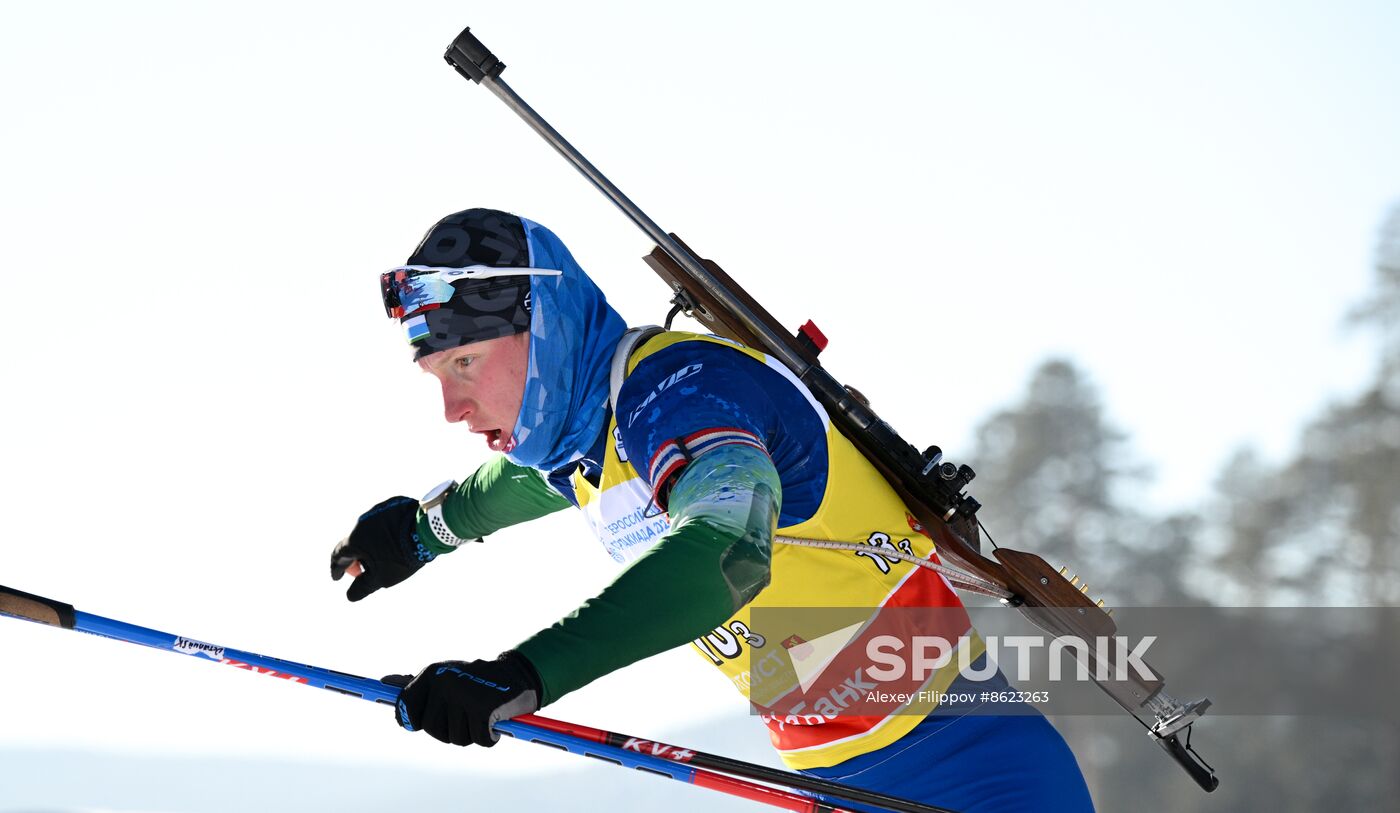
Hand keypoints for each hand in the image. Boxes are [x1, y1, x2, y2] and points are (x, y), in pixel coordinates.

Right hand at [330, 496, 433, 601]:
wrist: (429, 530)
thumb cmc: (403, 556)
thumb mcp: (382, 578)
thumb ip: (362, 588)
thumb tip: (350, 595)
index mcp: (355, 538)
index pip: (338, 555)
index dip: (337, 568)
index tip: (338, 577)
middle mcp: (362, 521)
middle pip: (354, 543)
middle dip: (358, 558)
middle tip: (365, 570)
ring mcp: (377, 510)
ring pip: (370, 530)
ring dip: (373, 543)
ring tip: (388, 554)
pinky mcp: (392, 504)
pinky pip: (385, 521)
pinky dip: (387, 531)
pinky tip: (399, 539)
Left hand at [390, 652, 541, 746]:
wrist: (518, 674)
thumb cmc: (476, 679)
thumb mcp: (445, 677)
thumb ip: (417, 684)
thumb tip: (385, 683)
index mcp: (433, 674)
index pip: (405, 706)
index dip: (410, 720)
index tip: (417, 723)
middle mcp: (445, 683)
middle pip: (432, 729)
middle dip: (449, 728)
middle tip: (465, 713)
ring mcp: (464, 696)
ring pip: (455, 738)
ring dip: (471, 732)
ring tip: (481, 713)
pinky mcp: (484, 710)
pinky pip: (480, 740)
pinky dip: (490, 736)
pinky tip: (495, 721)